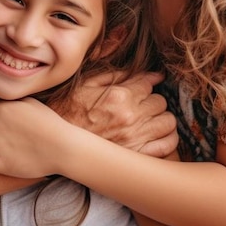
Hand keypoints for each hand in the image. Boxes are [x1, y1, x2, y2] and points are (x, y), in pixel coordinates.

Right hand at [54, 71, 177, 157]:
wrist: (57, 143)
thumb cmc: (68, 109)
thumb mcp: (87, 83)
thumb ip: (117, 74)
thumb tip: (144, 70)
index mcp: (119, 96)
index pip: (148, 82)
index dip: (146, 81)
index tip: (144, 84)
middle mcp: (130, 117)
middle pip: (160, 101)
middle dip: (152, 99)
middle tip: (141, 103)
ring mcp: (135, 138)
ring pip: (168, 121)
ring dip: (161, 117)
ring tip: (149, 117)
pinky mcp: (137, 155)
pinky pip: (167, 145)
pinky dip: (167, 137)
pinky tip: (157, 133)